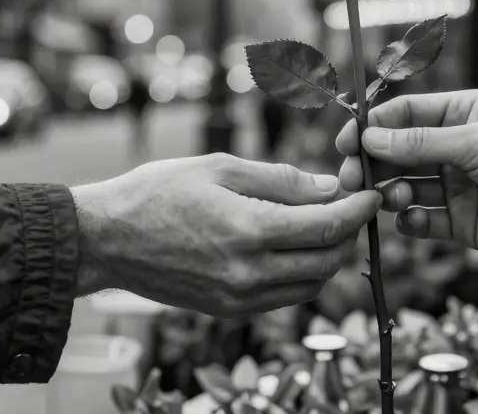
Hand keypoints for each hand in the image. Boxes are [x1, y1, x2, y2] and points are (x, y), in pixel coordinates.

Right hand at [71, 153, 381, 316]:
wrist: (105, 239)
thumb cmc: (156, 192)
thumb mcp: (220, 167)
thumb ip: (280, 179)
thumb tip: (328, 186)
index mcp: (249, 230)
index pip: (328, 226)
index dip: (359, 210)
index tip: (372, 194)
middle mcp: (248, 272)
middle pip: (328, 261)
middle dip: (349, 234)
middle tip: (350, 208)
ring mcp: (238, 298)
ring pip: (311, 285)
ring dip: (328, 257)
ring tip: (324, 226)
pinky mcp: (228, 310)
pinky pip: (285, 298)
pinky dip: (302, 276)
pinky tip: (294, 249)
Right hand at [335, 90, 477, 267]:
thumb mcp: (477, 142)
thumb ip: (421, 142)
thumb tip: (371, 138)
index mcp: (462, 114)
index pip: (405, 114)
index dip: (373, 127)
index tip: (344, 142)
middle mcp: (457, 148)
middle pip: (400, 152)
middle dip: (373, 164)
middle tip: (349, 178)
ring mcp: (459, 186)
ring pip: (408, 187)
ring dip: (390, 192)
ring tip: (384, 199)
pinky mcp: (464, 223)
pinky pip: (424, 221)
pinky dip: (410, 222)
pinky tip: (407, 221)